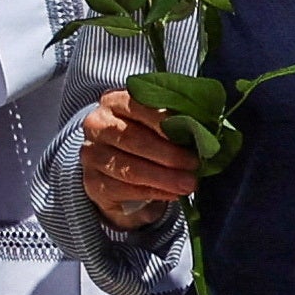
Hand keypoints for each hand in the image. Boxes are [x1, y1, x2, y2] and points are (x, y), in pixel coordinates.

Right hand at [78, 90, 199, 222]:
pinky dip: (153, 192)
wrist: (116, 170)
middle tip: (194, 165)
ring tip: (188, 183)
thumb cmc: (144, 139)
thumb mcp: (156, 123)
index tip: (190, 133)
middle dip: (168, 154)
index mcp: (113, 101)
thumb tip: (203, 130)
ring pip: (129, 168)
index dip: (164, 121)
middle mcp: (97, 125)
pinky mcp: (93, 182)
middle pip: (133, 139)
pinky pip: (125, 189)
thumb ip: (174, 120)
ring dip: (163, 178)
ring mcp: (92, 154)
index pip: (137, 106)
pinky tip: (173, 193)